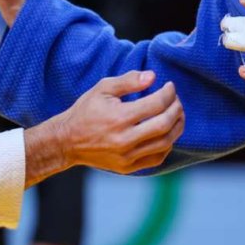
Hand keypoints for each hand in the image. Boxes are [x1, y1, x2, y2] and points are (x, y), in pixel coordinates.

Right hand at [23, 71, 183, 185]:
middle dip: (177, 109)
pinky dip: (167, 145)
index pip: (156, 104)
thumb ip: (129, 81)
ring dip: (176, 127)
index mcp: (119, 117)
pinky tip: (166, 133)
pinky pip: (156, 158)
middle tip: (177, 100)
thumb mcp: (103, 88)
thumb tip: (153, 77)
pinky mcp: (128, 167)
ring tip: (177, 115)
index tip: (169, 86)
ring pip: (165, 143)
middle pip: (164, 124)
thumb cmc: (86, 111)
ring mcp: (127, 156)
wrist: (67, 141)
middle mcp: (125, 139)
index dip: (168, 93)